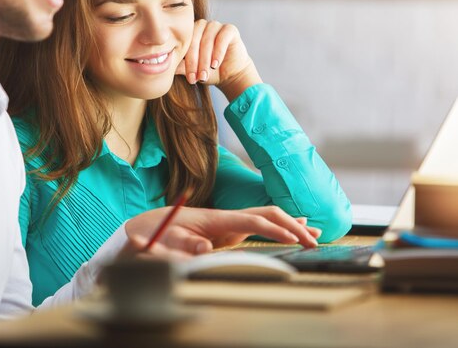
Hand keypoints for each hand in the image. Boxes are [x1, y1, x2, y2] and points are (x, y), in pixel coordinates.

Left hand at [125, 205, 320, 256]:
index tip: (296, 240)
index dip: (275, 229)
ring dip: (290, 224)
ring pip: (266, 217)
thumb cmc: (157, 233)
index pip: (252, 220)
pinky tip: (295, 229)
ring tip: (315, 234)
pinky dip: (279, 226)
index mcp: (215, 219)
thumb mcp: (165, 240)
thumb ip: (183, 244)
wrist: (148, 224)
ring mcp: (229, 221)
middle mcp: (226, 217)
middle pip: (265, 214)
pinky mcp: (228, 227)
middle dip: (291, 225)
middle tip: (315, 241)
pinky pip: (259, 224)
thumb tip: (204, 249)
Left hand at [175, 19, 262, 100]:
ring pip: (207, 40)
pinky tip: (215, 65)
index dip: (186, 62)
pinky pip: (222, 38)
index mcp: (189, 33)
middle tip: (196, 78)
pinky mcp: (229, 29)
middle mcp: (202, 26)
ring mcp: (215, 25)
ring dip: (206, 60)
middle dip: (195, 62)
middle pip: (195, 41)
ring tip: (205, 75)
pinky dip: (218, 52)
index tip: (189, 79)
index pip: (184, 44)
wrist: (231, 74)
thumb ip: (180, 67)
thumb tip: (164, 67)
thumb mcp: (193, 71)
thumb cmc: (209, 71)